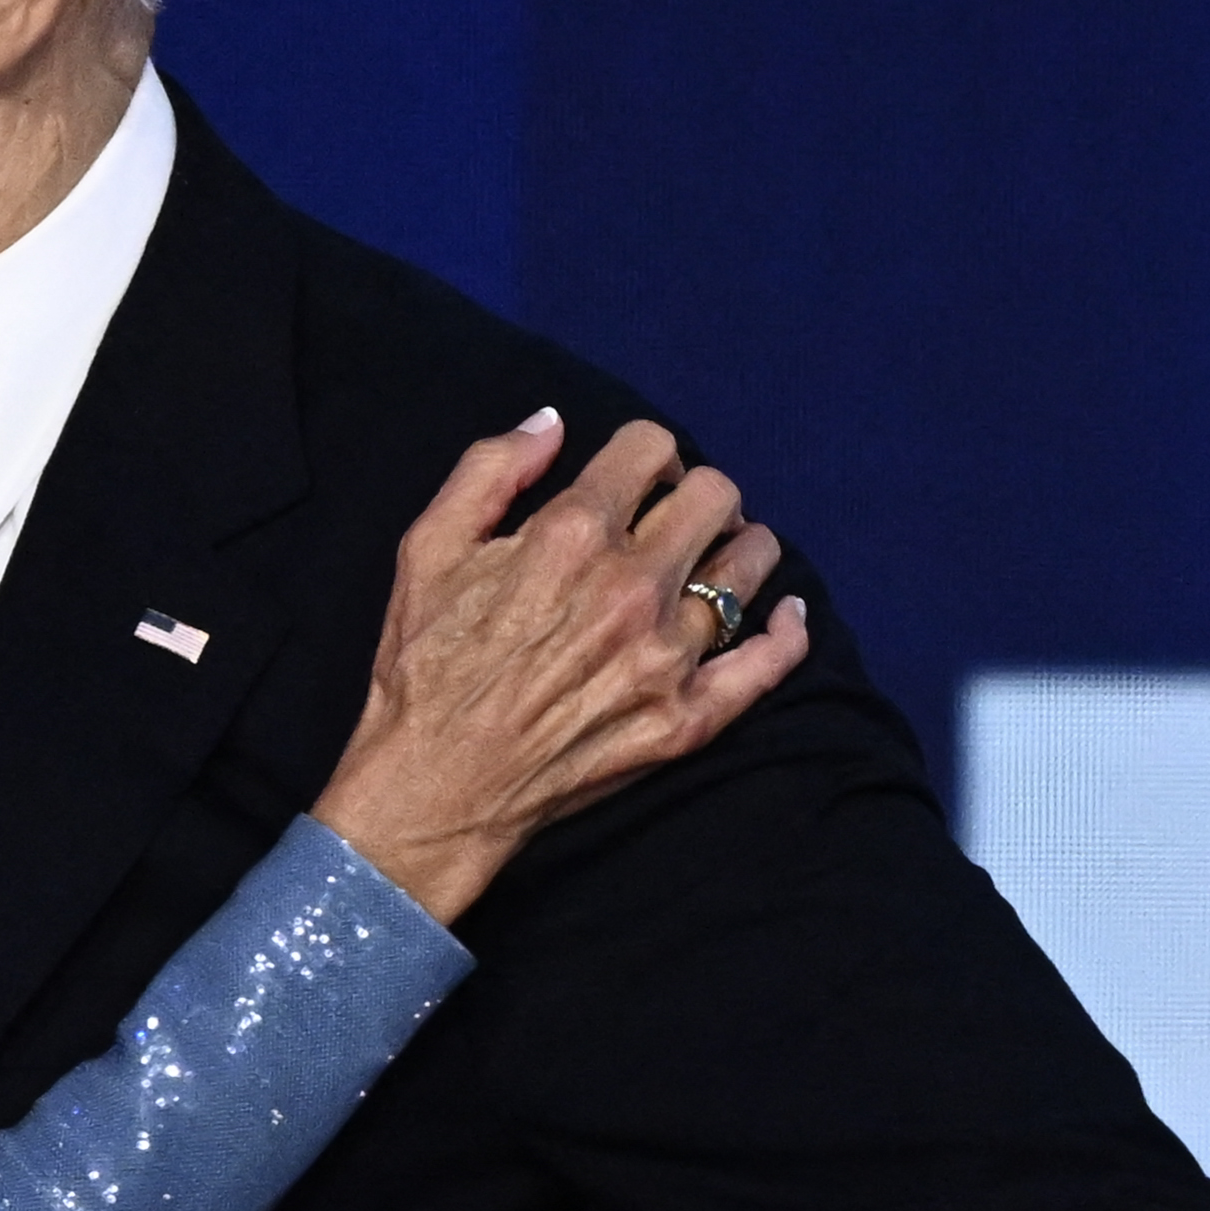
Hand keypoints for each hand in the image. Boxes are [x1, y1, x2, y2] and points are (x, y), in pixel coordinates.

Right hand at [311, 411, 808, 922]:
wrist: (435, 787)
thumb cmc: (423, 667)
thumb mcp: (426, 548)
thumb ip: (489, 470)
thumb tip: (552, 423)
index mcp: (572, 534)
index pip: (652, 447)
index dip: (644, 453)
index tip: (634, 478)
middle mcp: (633, 588)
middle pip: (716, 495)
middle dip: (695, 492)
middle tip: (673, 517)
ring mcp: (668, 656)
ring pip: (749, 566)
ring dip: (739, 548)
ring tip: (715, 559)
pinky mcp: (687, 718)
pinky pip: (768, 663)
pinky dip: (786, 631)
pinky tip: (785, 613)